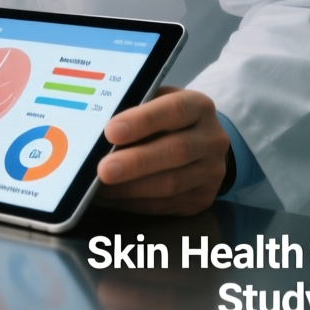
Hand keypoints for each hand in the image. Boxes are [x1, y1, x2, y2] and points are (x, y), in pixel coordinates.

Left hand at [95, 87, 228, 215]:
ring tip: (99, 187)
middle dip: (136, 162)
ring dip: (130, 188)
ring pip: (171, 184)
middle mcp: (212, 139)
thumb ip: (134, 111)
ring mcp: (211, 172)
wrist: (201, 146)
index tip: (111, 131)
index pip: (174, 110)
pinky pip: (165, 205)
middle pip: (176, 151)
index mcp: (198, 107)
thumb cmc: (165, 120)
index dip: (142, 121)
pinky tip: (111, 198)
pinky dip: (133, 202)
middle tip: (103, 170)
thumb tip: (97, 130)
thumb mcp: (156, 104)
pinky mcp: (201, 199)